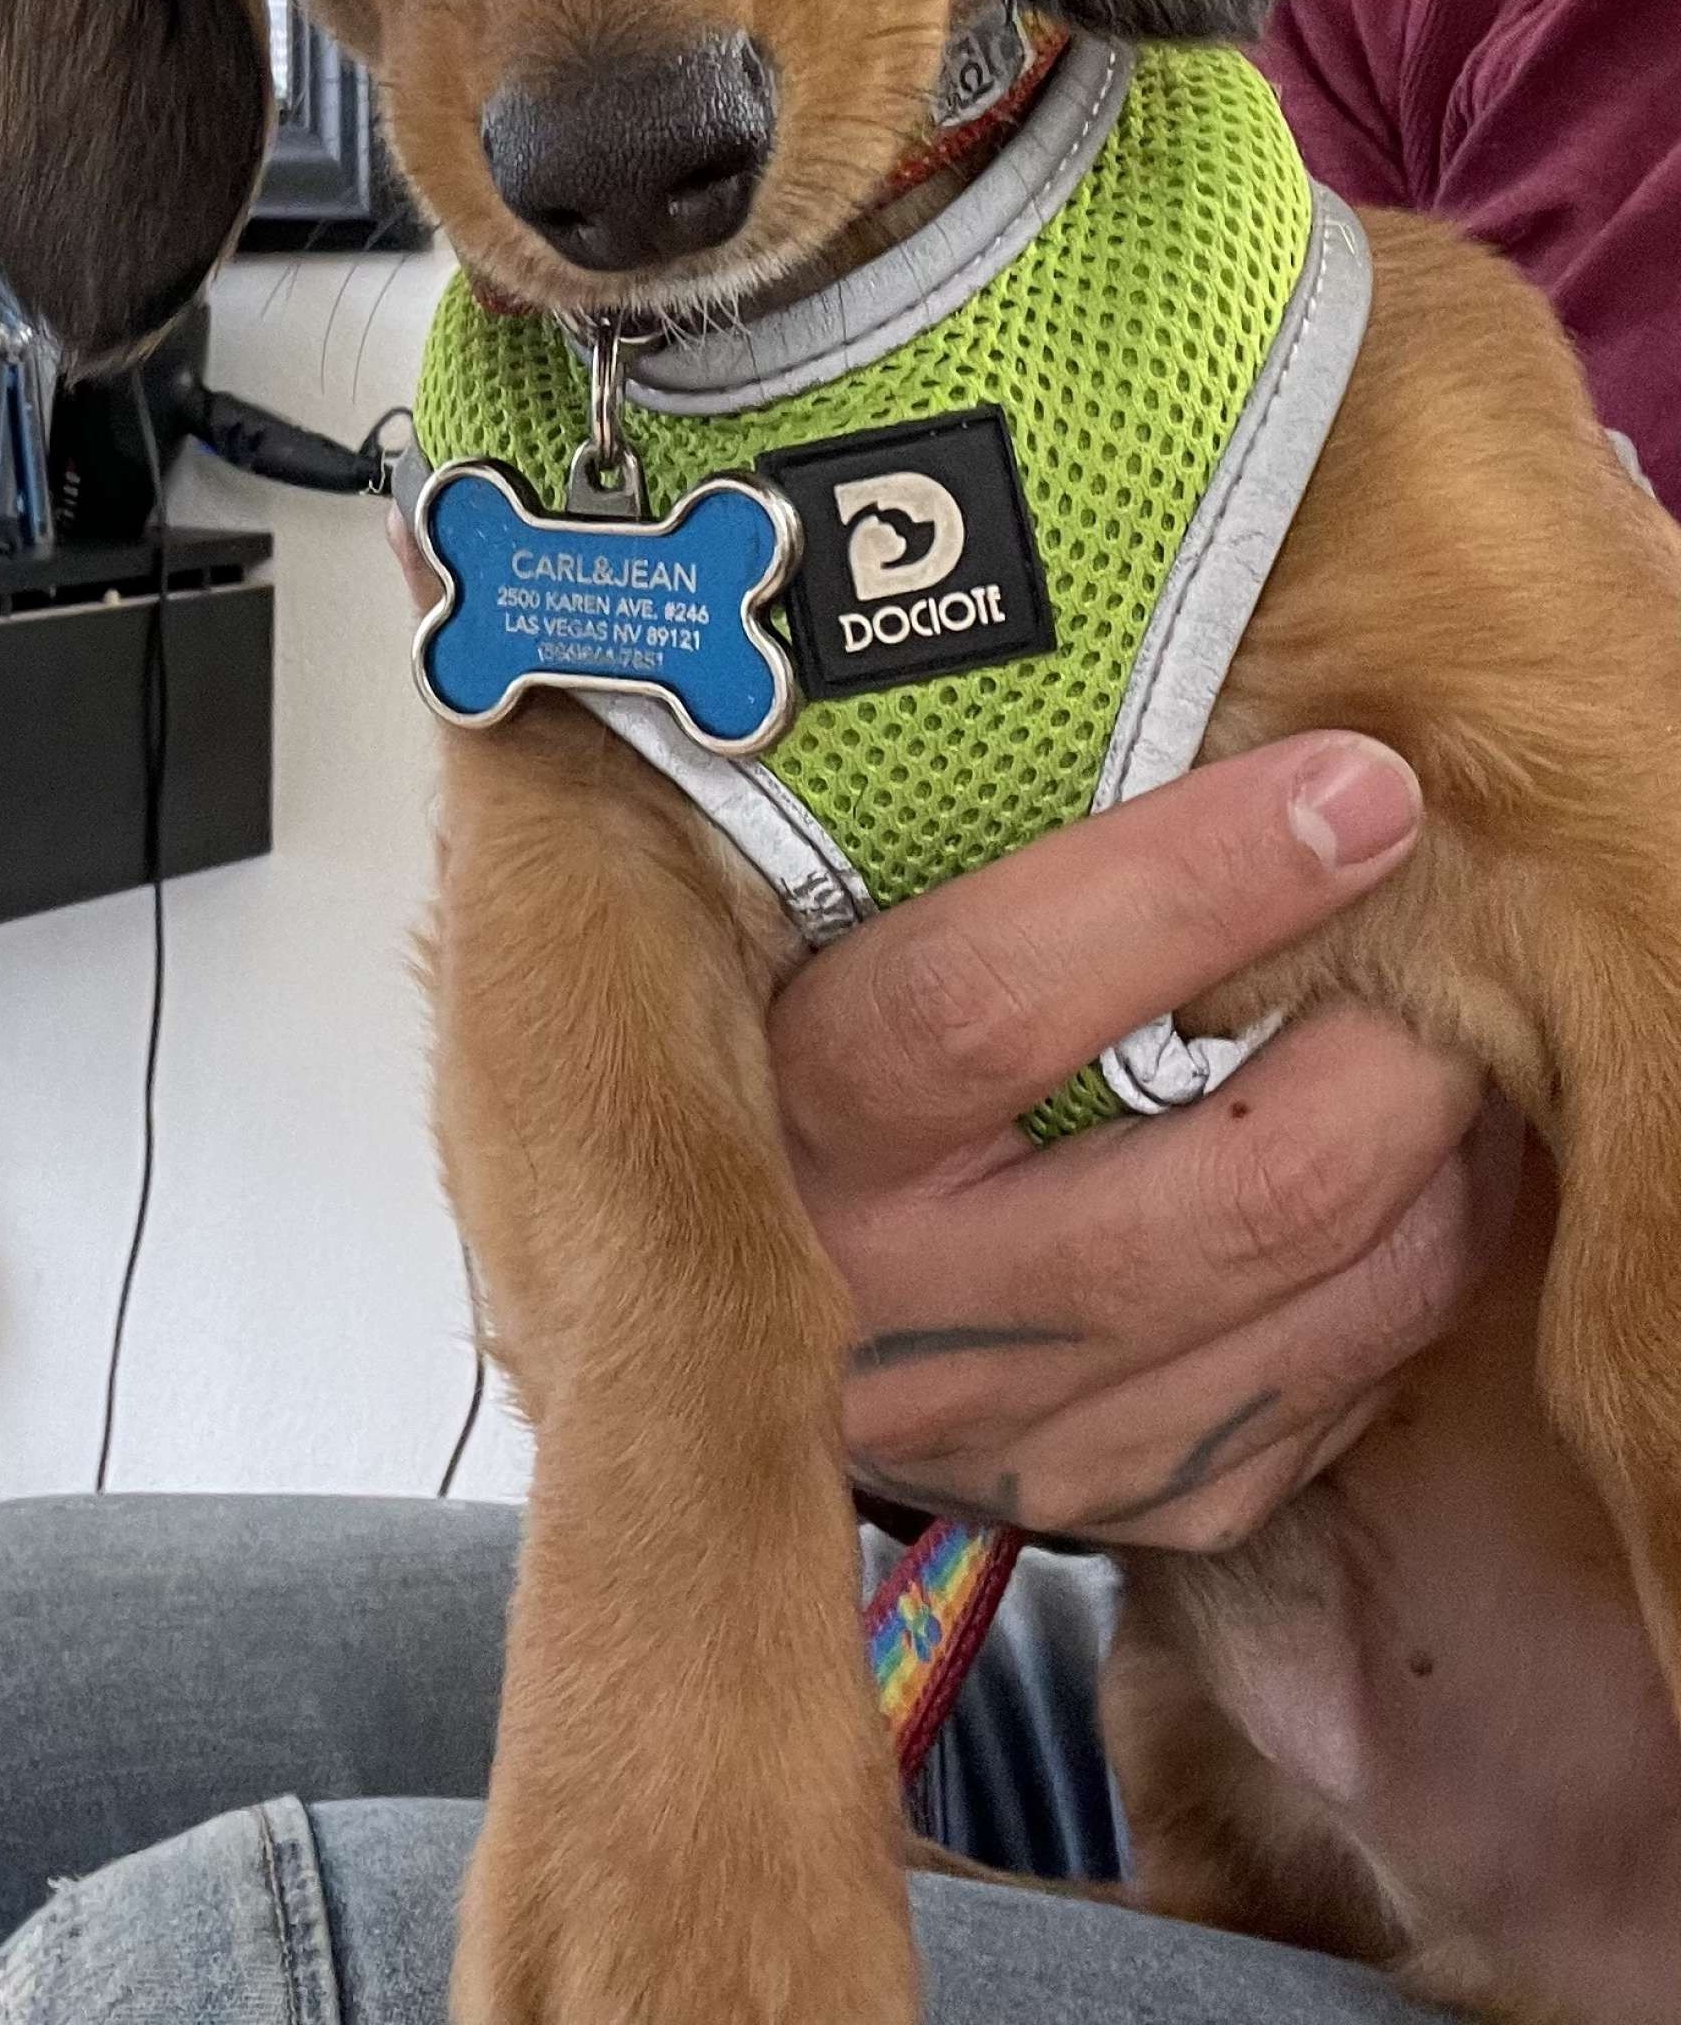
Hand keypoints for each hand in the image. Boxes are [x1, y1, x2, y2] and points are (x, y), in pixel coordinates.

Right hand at [771, 734, 1522, 1549]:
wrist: (688, 1267)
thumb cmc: (784, 999)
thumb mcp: (786, 893)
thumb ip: (921, 801)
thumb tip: (1164, 653)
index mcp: (787, 1109)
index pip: (990, 1002)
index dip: (1195, 886)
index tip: (1359, 781)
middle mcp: (881, 1295)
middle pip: (1225, 1193)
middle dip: (1396, 1050)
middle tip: (1461, 931)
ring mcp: (998, 1421)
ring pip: (1306, 1304)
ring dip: (1438, 1163)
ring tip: (1464, 1039)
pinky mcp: (1088, 1498)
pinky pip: (1311, 1407)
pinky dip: (1403, 1283)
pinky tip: (1416, 1181)